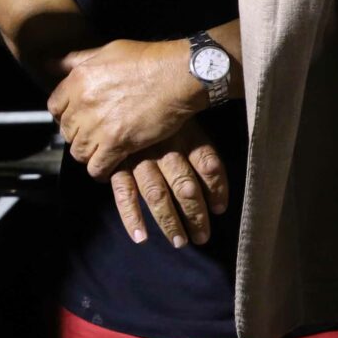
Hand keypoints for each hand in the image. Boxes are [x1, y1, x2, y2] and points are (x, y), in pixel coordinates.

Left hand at [49, 39, 203, 177]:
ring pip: (79, 152)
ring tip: (100, 152)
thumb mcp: (107, 50)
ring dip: (88, 154)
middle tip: (91, 136)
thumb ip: (77, 59)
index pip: (54, 107)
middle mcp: (83, 103)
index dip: (64, 115)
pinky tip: (108, 168)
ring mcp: (98, 125)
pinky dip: (100, 171)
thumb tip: (50, 63)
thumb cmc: (148, 60)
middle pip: (66, 131)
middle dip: (77, 135)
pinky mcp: (117, 143)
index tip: (75, 119)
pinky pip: (97, 167)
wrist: (177, 75)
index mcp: (78, 79)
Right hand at [106, 122, 229, 248]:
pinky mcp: (117, 165)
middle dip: (195, 214)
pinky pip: (124, 193)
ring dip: (168, 220)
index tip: (220, 209)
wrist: (121, 96)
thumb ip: (202, 150)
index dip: (216, 188)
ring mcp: (138, 158)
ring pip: (157, 194)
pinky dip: (131, 216)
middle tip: (202, 238)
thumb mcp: (186, 119)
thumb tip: (218, 191)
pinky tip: (140, 236)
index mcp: (185, 134)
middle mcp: (164, 147)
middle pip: (184, 185)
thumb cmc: (160, 113)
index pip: (207, 163)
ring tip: (179, 242)